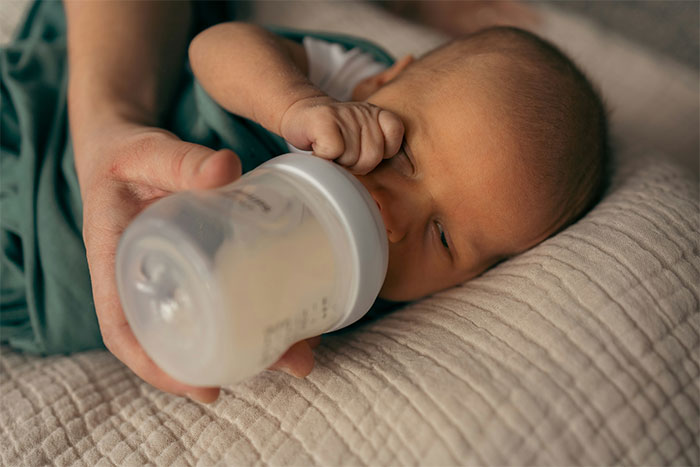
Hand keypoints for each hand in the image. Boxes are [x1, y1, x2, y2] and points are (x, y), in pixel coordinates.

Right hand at [75, 121, 319, 402]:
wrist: (125, 150)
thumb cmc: (127, 156)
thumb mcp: (145, 154)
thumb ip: (180, 162)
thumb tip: (228, 169)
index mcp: (115, 262)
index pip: (124, 330)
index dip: (158, 368)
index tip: (204, 390)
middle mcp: (146, 280)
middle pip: (180, 339)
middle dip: (236, 363)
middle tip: (288, 366)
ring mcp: (176, 274)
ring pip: (209, 323)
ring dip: (256, 342)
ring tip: (303, 351)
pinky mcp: (199, 262)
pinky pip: (222, 295)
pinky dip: (255, 310)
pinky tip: (291, 315)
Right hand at [279, 96, 403, 174]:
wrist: (300, 116)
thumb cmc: (333, 136)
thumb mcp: (362, 139)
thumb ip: (378, 151)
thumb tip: (393, 178)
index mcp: (377, 114)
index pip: (394, 136)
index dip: (379, 153)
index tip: (361, 150)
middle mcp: (364, 111)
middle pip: (372, 156)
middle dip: (355, 164)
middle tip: (342, 153)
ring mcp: (345, 113)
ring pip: (352, 157)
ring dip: (338, 162)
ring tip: (330, 150)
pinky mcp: (325, 120)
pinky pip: (334, 151)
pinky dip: (324, 156)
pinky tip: (319, 148)